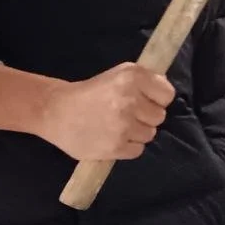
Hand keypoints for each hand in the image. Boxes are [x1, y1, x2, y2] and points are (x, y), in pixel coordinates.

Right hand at [37, 63, 173, 160]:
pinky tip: (113, 138)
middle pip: (159, 116)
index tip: (145, 100)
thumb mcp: (120, 74)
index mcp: (132, 77)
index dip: (157, 99)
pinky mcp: (115, 147)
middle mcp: (130, 100)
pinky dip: (128, 147)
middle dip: (146, 116)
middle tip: (128, 114)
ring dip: (137, 132)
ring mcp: (123, 125)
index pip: (167, 95)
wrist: (56, 112)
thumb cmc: (92, 92)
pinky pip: (138, 150)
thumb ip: (146, 80)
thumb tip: (167, 91)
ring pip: (150, 134)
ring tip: (118, 126)